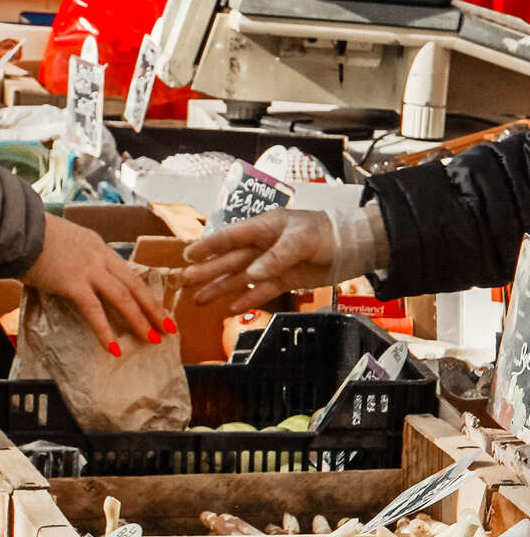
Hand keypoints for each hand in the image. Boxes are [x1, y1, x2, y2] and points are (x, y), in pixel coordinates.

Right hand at [20, 214, 170, 354]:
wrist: (18, 229)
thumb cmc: (34, 237)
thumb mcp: (66, 243)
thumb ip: (78, 259)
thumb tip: (79, 278)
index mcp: (100, 248)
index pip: (129, 274)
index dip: (145, 293)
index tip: (156, 308)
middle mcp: (100, 257)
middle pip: (135, 285)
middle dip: (154, 308)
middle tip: (168, 327)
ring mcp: (89, 270)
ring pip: (123, 297)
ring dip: (140, 320)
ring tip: (152, 338)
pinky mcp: (73, 283)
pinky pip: (94, 310)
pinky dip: (106, 331)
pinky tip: (114, 348)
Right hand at [181, 210, 335, 311]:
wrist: (352, 246)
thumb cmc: (325, 232)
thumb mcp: (301, 239)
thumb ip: (275, 256)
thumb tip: (252, 274)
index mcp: (264, 227)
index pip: (230, 237)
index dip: (208, 246)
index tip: (188, 256)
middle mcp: (263, 246)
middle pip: (230, 260)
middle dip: (206, 271)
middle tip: (183, 282)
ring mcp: (272, 264)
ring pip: (240, 277)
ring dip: (220, 288)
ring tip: (199, 300)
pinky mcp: (284, 279)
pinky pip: (261, 290)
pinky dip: (247, 299)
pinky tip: (230, 308)